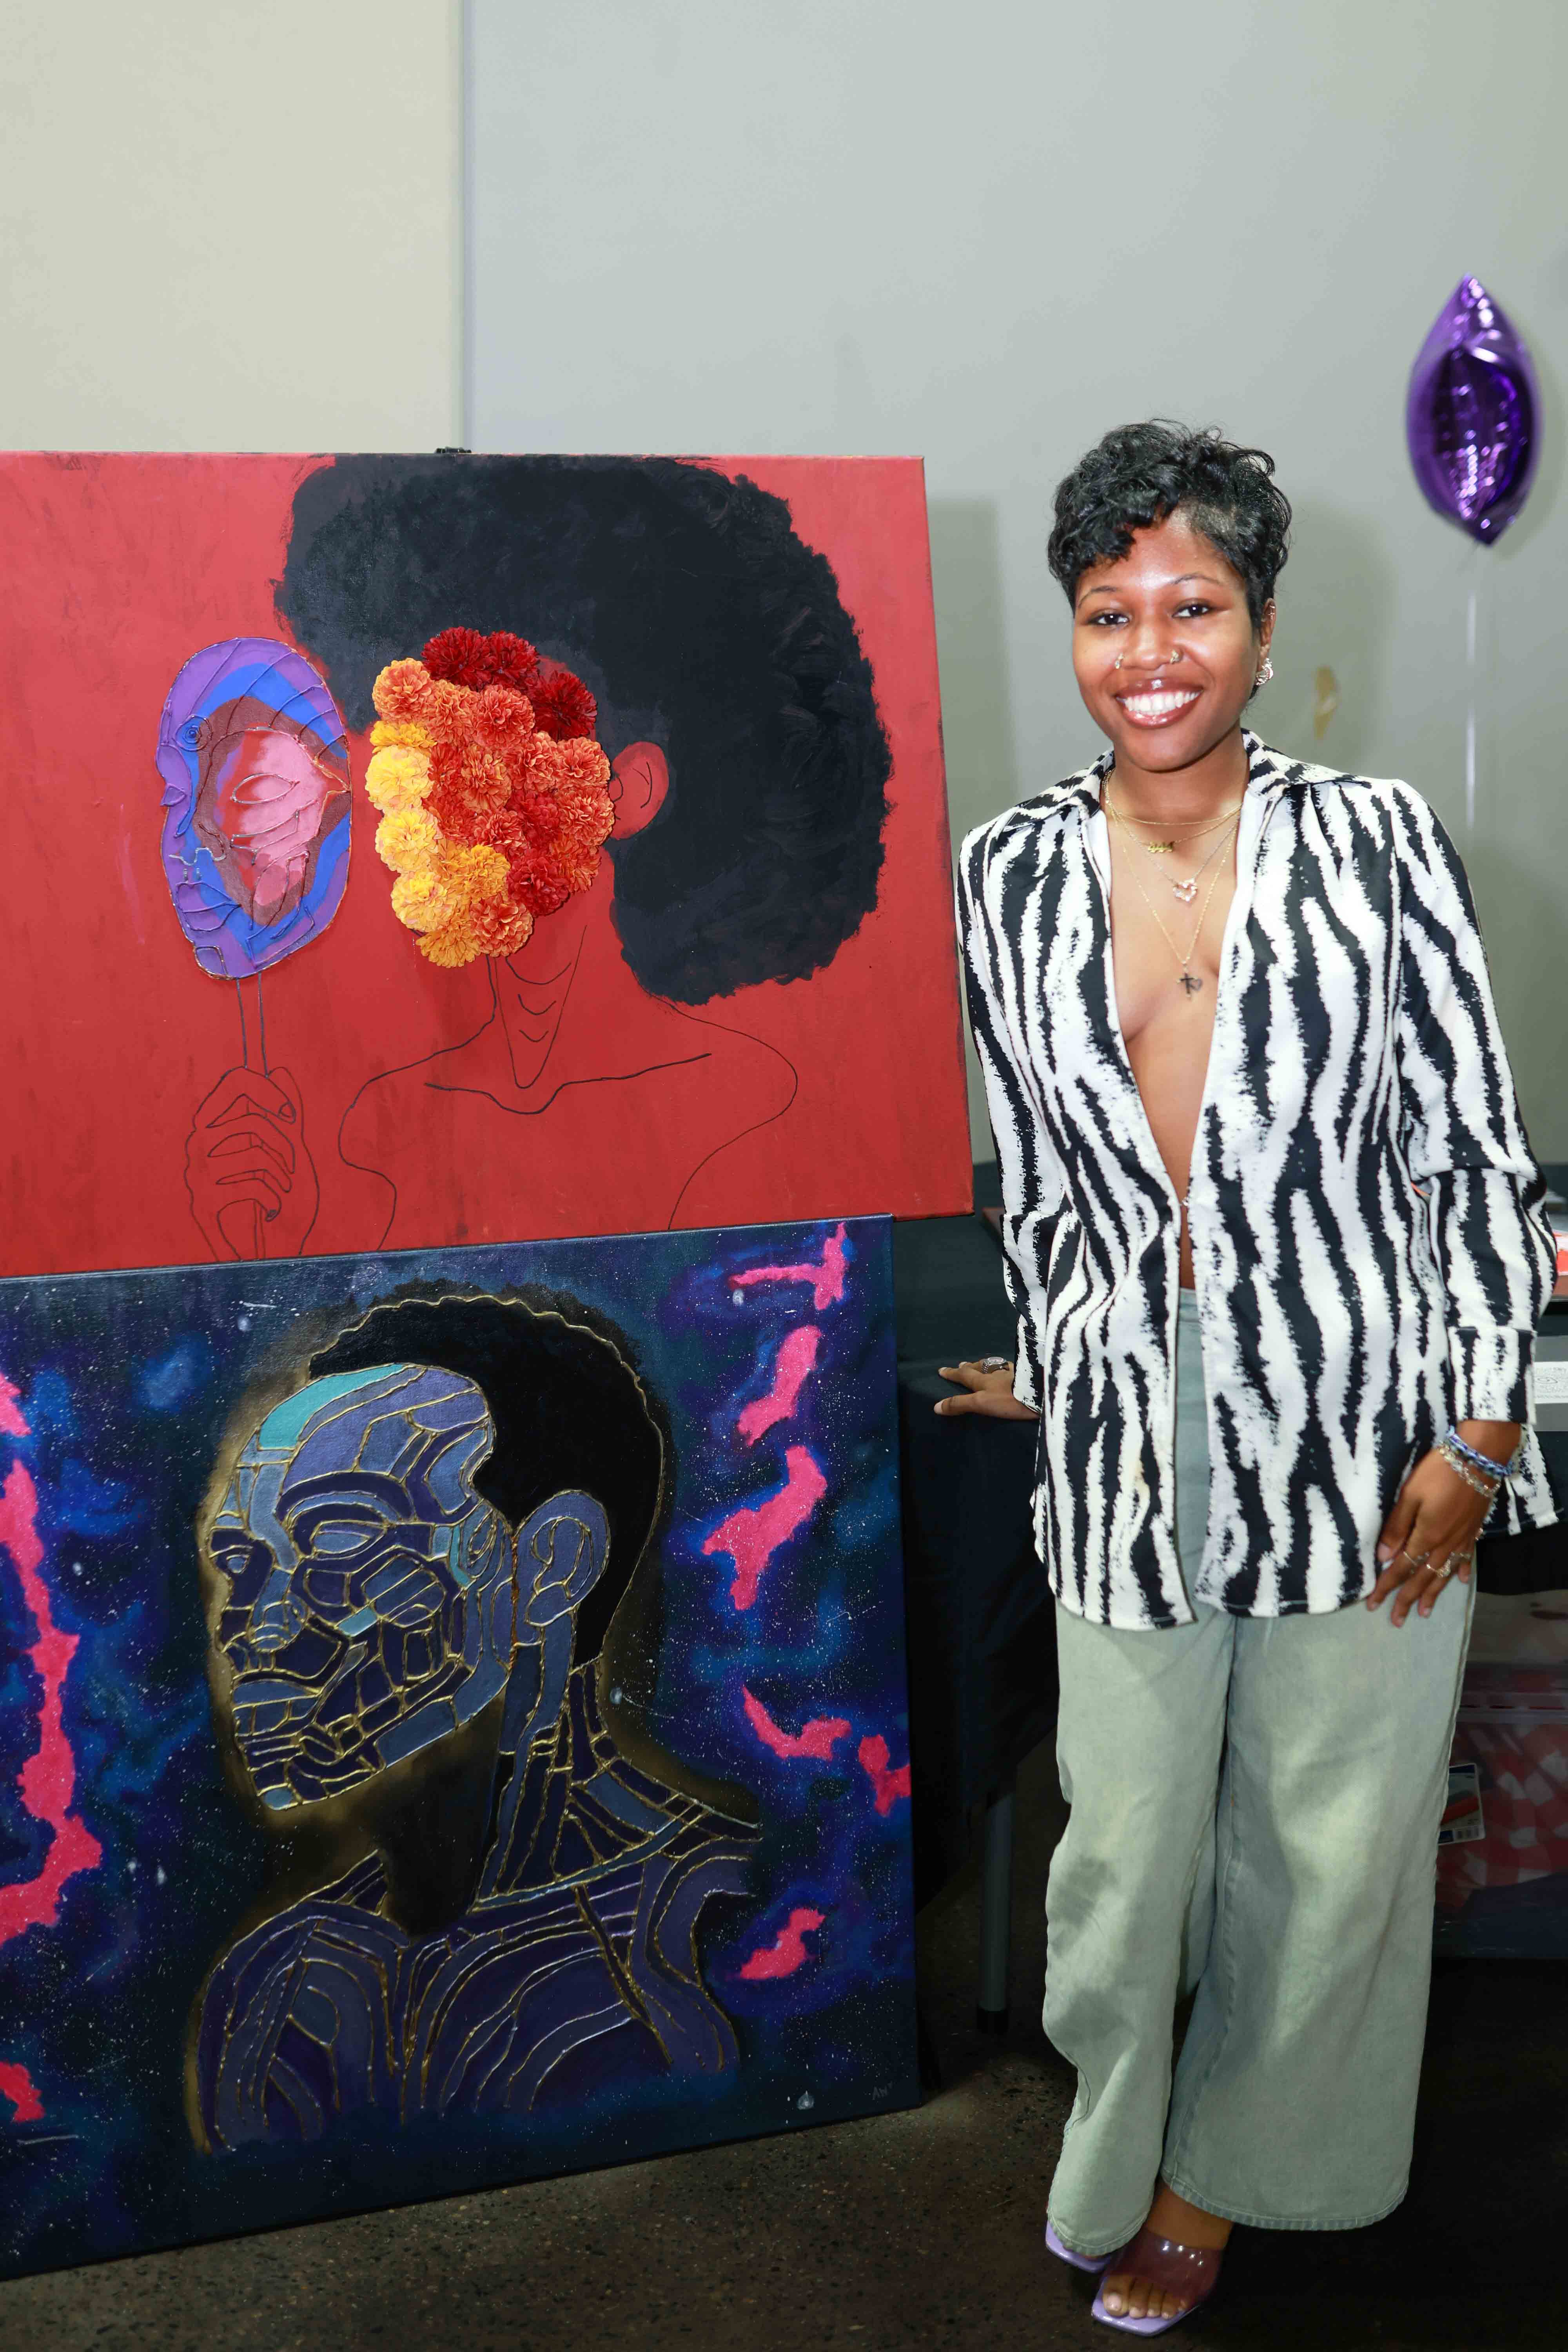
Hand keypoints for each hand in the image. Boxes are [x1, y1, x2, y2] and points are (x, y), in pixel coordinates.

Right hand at [184, 1066, 318, 1261]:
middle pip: (251, 1121)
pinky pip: (249, 1186)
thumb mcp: (289, 1152)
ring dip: (279, 1176)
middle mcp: (198, 1144)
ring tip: (281, 1191)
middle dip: (283, 1145)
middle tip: (290, 1167)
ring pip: (253, 1155)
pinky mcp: (202, 1204)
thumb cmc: (280, 1198)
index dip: (267, 1090)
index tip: (289, 1115)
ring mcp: (196, 1174)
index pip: (236, 1081)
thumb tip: (280, 1070)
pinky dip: (272, 1199)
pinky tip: (273, 1210)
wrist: (268, 1249)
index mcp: (215, 1125)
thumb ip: (284, 1113)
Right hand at [934, 1358, 1039, 1420]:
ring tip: (984, 1364)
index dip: (952, 1374)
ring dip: (987, 1365)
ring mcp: (1013, 1372)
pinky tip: (1011, 1369)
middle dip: (968, 1366)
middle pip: (979, 1367)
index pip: (964, 1376)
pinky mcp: (1027, 1374)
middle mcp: (997, 1373)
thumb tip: (936, 1406)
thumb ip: (960, 1404)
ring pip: (996, 1366)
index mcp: (984, 1380)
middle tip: (961, 1364)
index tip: (941, 1370)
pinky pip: (1013, 1368)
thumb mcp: (982, 1403)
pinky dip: (1007, 1367)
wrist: (1041, 1393)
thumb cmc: (1010, 1399)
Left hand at [1368, 1427, 1513, 1625]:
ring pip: (1444, 1573)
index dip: (1387, 1586)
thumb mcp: (1410, 1495)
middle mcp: (1445, 1544)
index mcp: (1426, 1537)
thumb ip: (1397, 1526)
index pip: (1401, 1568)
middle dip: (1407, 1599)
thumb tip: (1385, 1557)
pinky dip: (1461, 1571)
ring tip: (1424, 1612)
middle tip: (1396, 1620)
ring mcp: (1462, 1538)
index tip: (1373, 1604)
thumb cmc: (1438, 1472)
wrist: (1478, 1458)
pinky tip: (1460, 1582)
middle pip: (1423, 1578)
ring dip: (1433, 1594)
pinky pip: (1466, 1557)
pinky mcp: (1473, 1529)